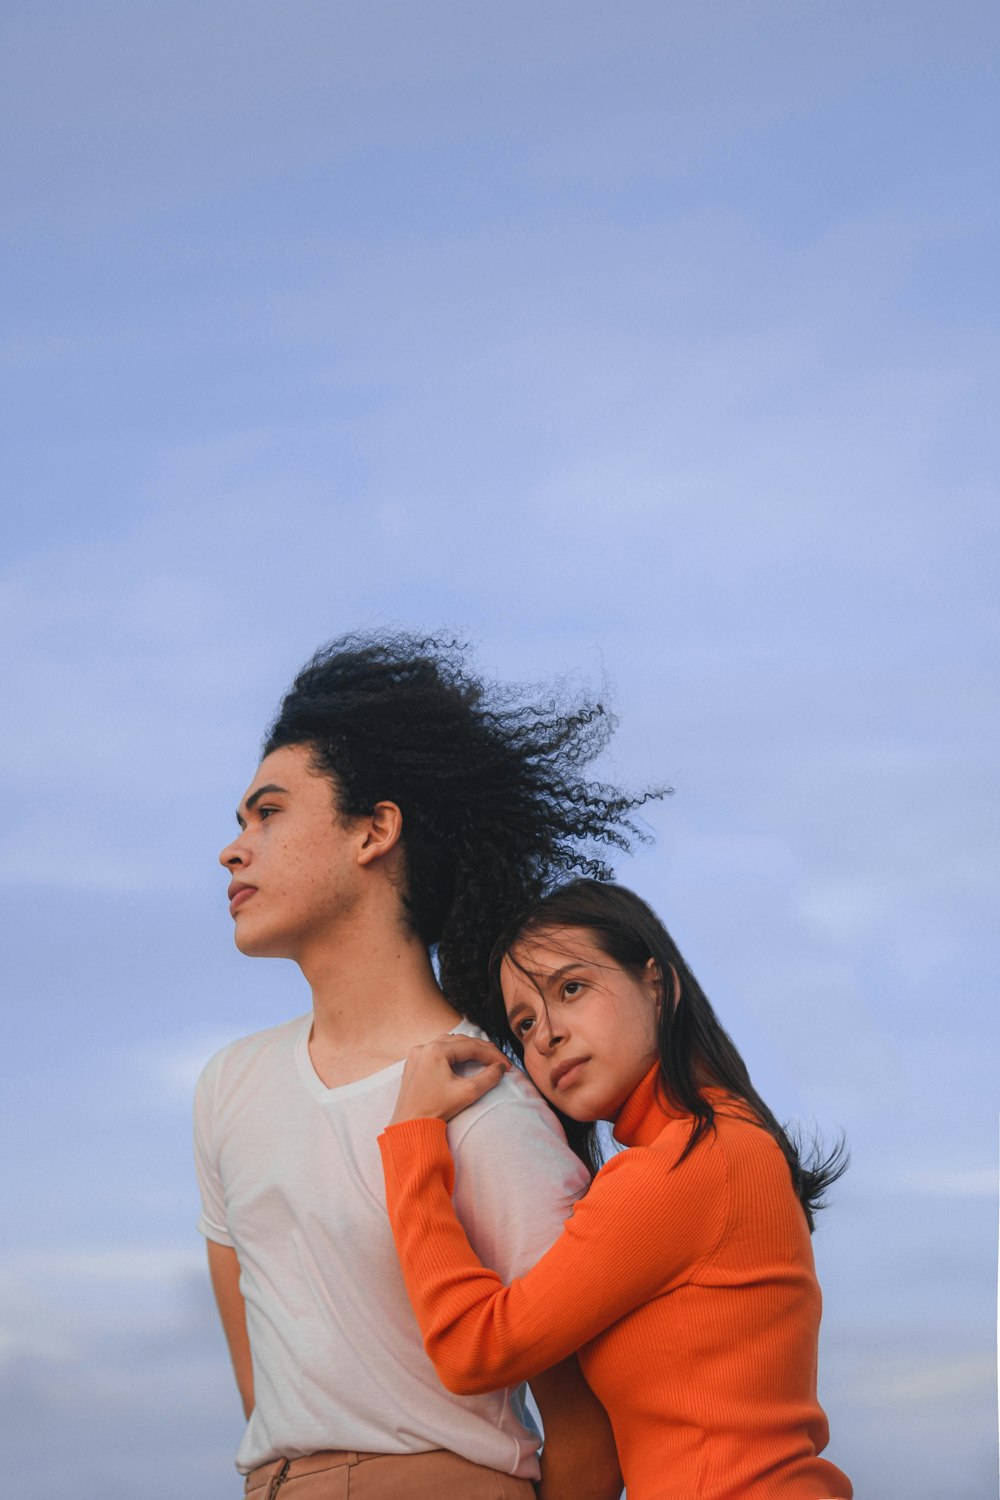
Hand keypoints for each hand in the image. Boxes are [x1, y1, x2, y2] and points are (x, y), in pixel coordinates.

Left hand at [389, 1033, 510, 1124]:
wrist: (410, 1126)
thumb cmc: (436, 1110)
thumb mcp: (467, 1093)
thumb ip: (488, 1078)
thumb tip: (500, 1068)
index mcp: (436, 1051)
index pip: (471, 1046)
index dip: (492, 1054)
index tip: (506, 1065)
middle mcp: (424, 1048)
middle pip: (460, 1041)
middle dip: (481, 1049)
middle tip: (498, 1060)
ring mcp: (417, 1055)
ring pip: (448, 1043)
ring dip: (467, 1048)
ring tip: (484, 1057)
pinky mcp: (414, 1064)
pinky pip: (437, 1051)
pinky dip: (453, 1053)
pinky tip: (462, 1059)